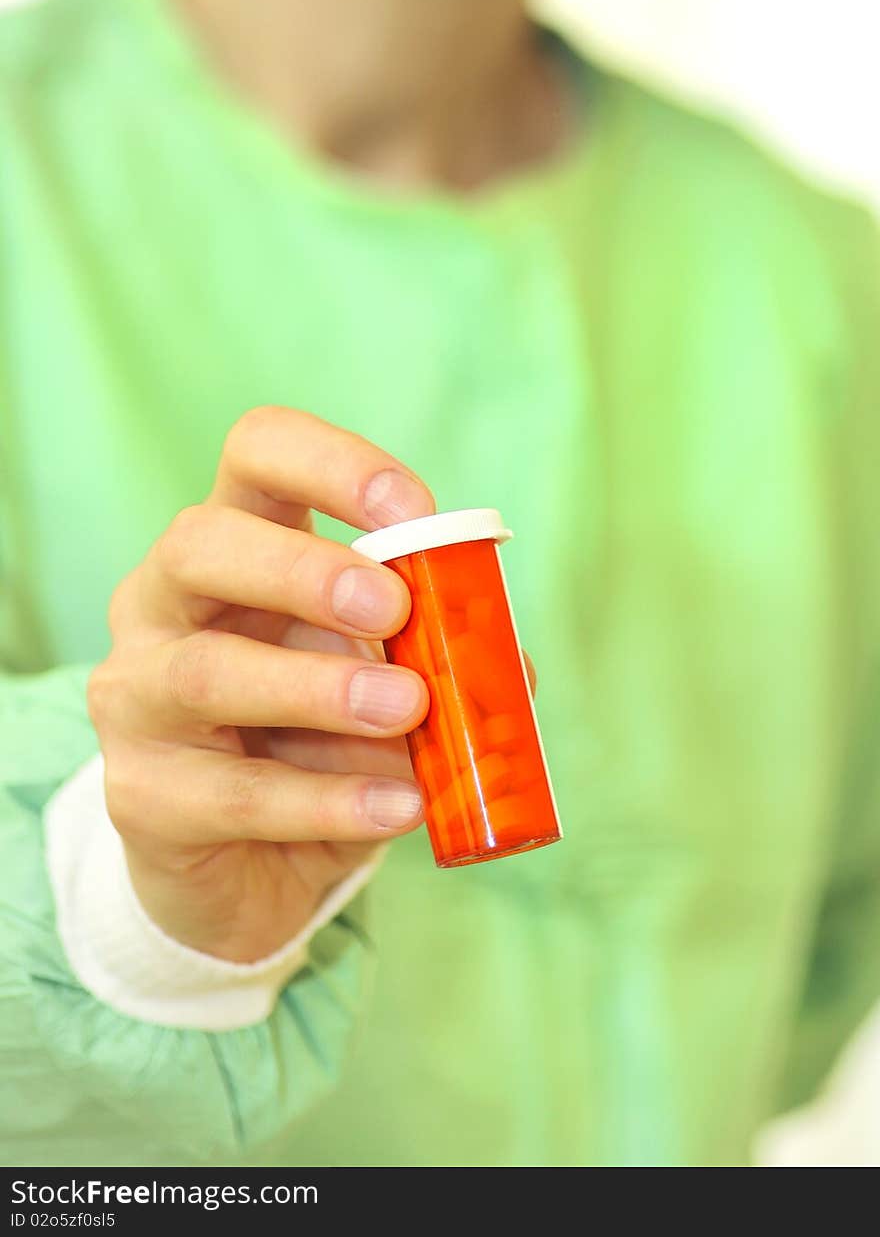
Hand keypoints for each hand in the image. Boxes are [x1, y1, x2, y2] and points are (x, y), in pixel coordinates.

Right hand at [87, 406, 440, 962]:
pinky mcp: (138, 795)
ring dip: (320, 689)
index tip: (415, 511)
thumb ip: (437, 658)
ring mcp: (134, 696)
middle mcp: (161, 602)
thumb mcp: (383, 681)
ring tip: (408, 710)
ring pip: (207, 672)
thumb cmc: (318, 744)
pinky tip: (400, 805)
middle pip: (202, 544)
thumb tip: (505, 661)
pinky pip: (233, 793)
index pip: (257, 455)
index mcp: (232, 544)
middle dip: (303, 571)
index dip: (331, 464)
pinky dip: (327, 800)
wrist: (244, 874)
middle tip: (394, 610)